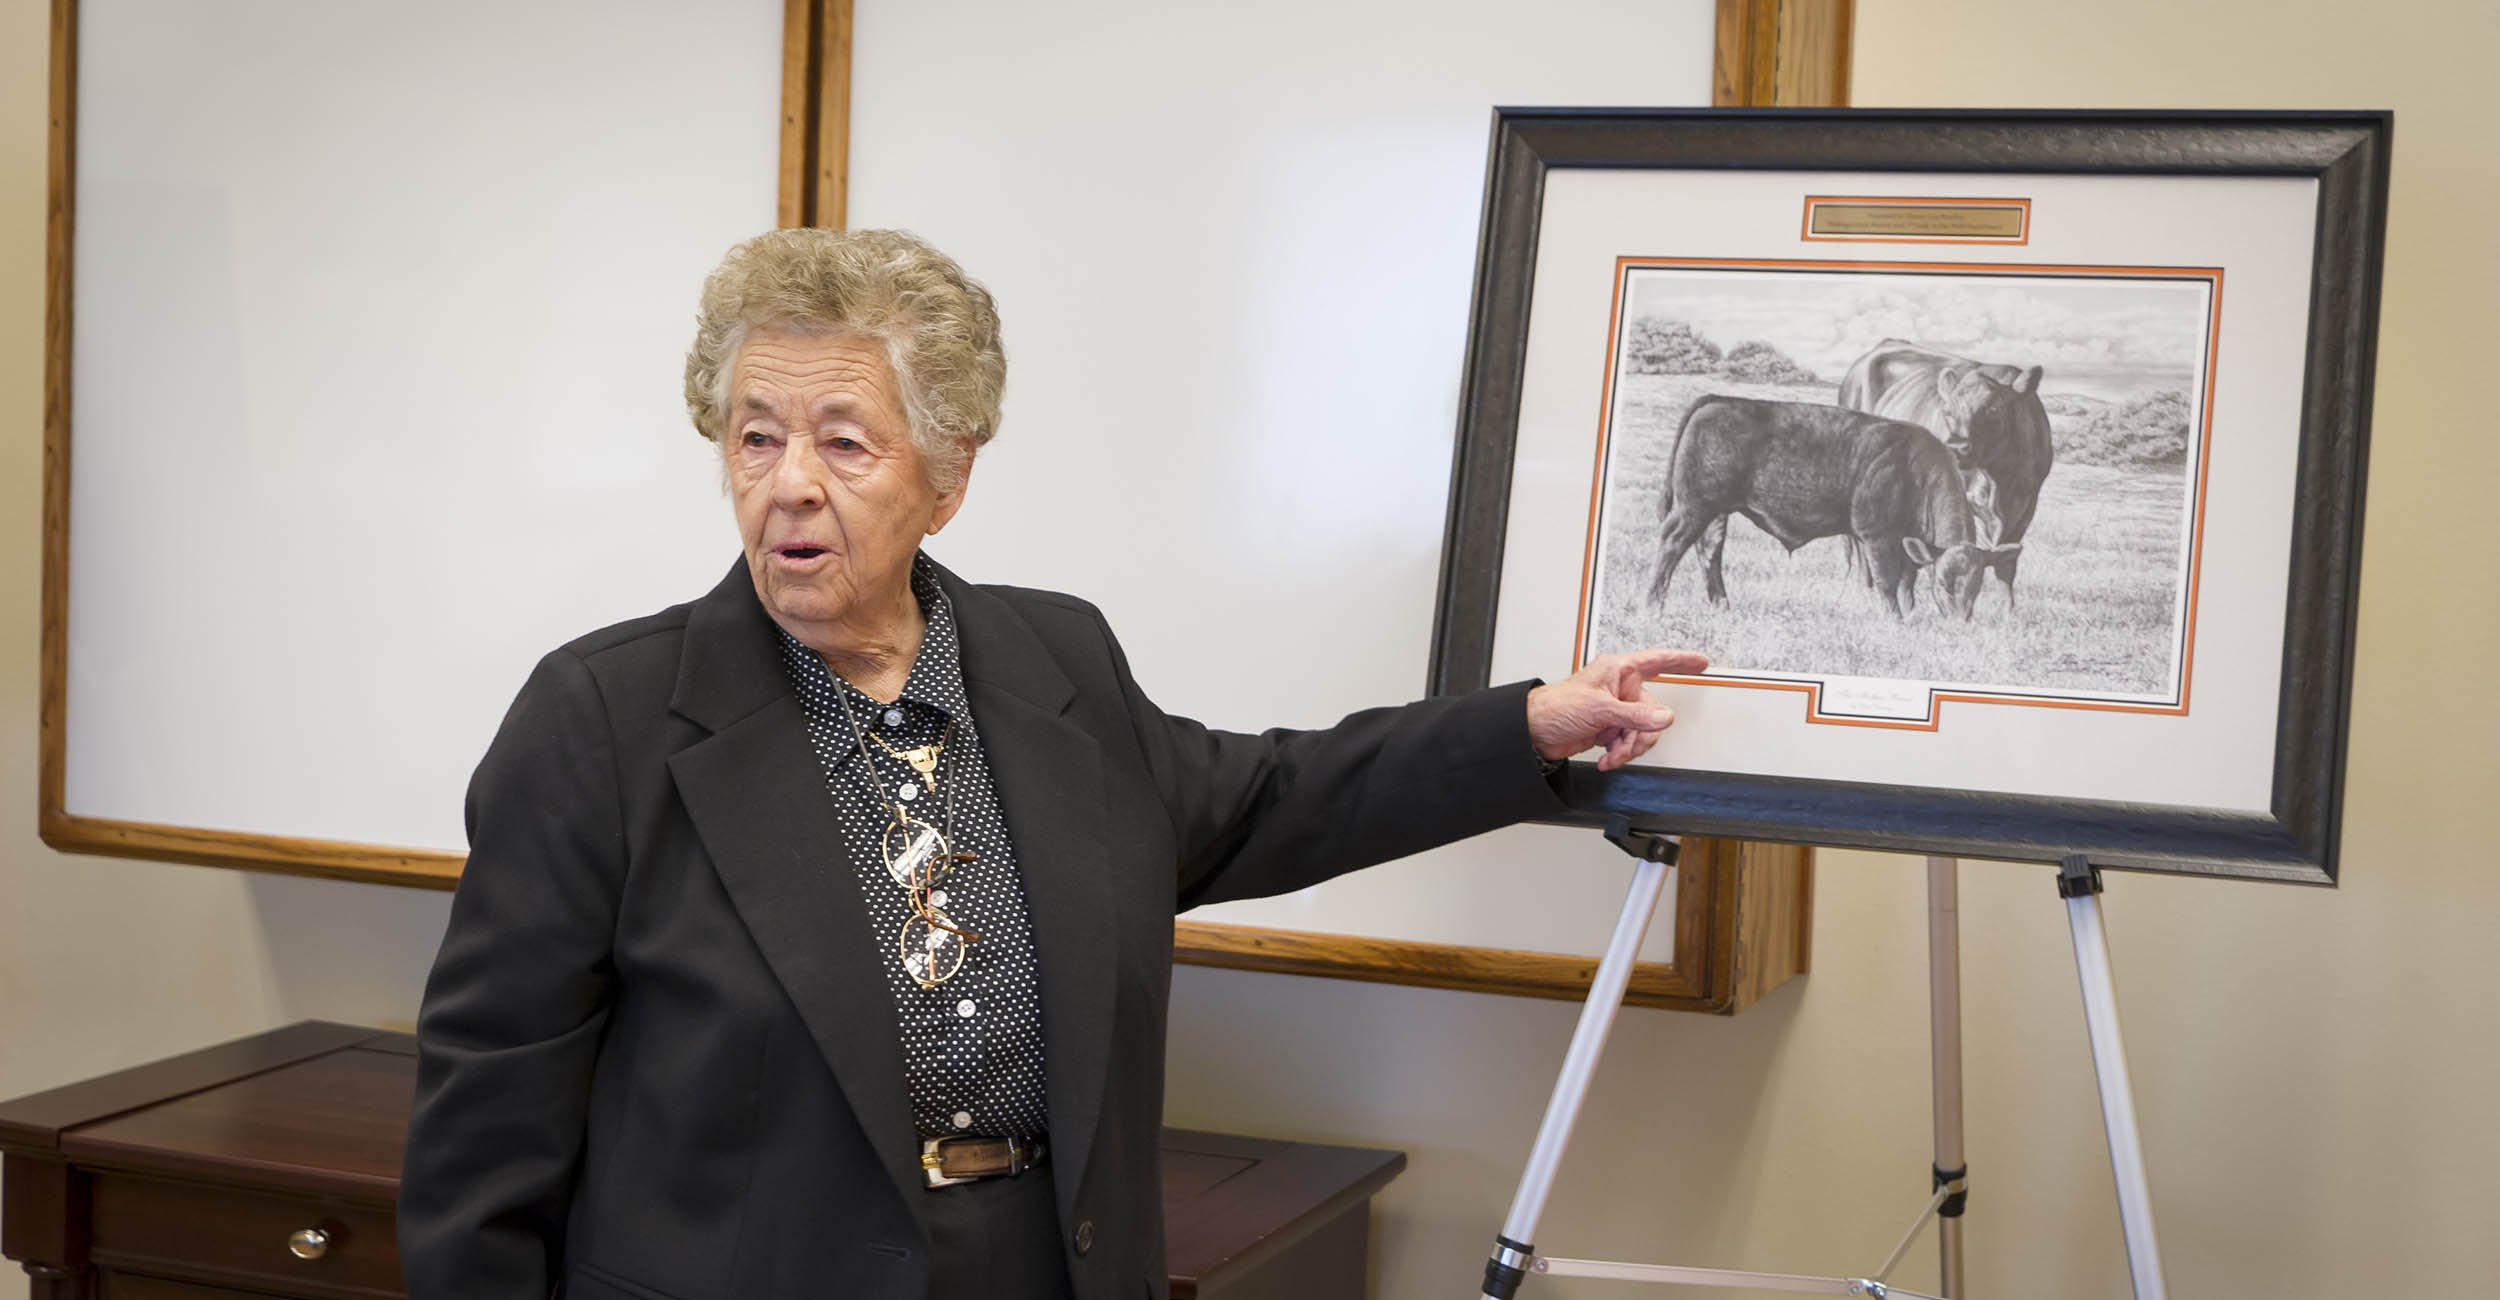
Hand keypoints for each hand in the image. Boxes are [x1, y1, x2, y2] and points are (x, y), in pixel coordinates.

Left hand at [1526, 649, 1708, 771]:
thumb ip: (1635, 715)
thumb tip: (1664, 718)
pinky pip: (1629, 742)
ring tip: (1611, 753)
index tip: (1701, 662)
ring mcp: (1616, 709)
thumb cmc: (1555, 707)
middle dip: (1640, 734)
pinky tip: (1606, 757)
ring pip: (1643, 731)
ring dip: (1629, 747)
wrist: (1533, 733)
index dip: (1681, 661)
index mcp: (1618, 670)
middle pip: (1653, 712)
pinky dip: (1620, 753)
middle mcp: (1619, 688)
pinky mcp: (1609, 728)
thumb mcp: (1599, 709)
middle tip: (1625, 743)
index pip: (1657, 661)